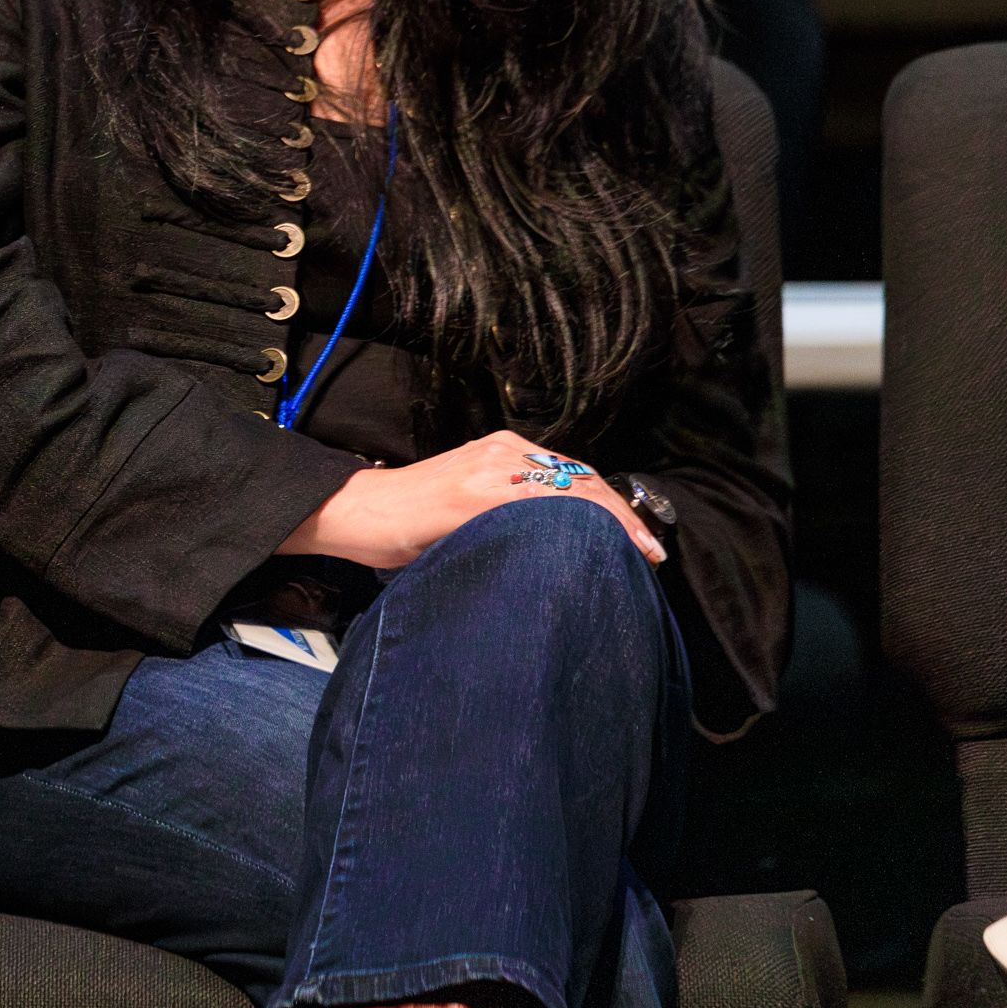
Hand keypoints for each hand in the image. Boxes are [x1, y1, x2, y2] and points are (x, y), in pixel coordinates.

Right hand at [283, 428, 666, 569]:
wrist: (355, 511)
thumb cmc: (407, 520)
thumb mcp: (468, 507)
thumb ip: (508, 511)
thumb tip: (557, 546)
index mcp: (502, 452)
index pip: (574, 476)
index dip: (613, 508)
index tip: (640, 541)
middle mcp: (501, 452)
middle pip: (580, 481)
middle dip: (622, 518)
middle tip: (651, 554)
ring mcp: (488, 470)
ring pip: (568, 490)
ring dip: (610, 524)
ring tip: (637, 555)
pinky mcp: (473, 492)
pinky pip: (537, 505)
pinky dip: (573, 525)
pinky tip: (592, 549)